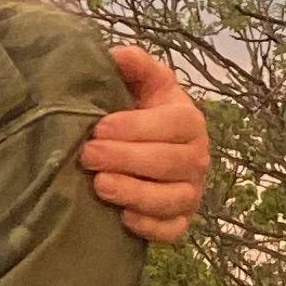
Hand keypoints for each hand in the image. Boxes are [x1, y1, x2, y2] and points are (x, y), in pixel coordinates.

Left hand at [78, 38, 213, 247]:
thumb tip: (119, 55)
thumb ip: (134, 65)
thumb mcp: (140, 83)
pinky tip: (123, 218)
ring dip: (135, 194)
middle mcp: (197, 157)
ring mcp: (192, 192)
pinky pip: (172, 230)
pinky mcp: (181, 220)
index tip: (99, 128)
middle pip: (169, 162)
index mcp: (188, 120)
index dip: (136, 127)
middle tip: (88, 155)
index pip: (172, 124)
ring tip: (100, 185)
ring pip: (172, 199)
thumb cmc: (139, 113)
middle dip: (126, 159)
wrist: (144, 149)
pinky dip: (150, 226)